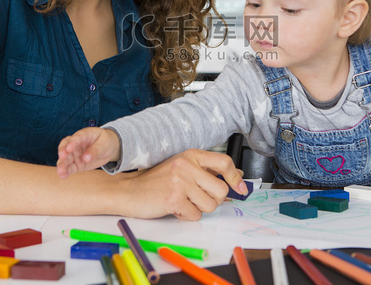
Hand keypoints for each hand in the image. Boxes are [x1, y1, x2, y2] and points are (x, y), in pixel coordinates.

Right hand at [56, 128, 120, 178]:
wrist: (108, 148)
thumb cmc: (105, 142)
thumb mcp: (104, 144)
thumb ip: (95, 150)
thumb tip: (86, 158)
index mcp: (84, 135)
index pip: (77, 137)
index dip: (72, 142)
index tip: (68, 148)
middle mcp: (76, 144)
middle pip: (66, 147)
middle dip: (63, 153)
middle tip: (62, 158)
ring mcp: (75, 154)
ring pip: (65, 158)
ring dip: (62, 164)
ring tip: (60, 171)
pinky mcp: (76, 164)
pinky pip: (69, 167)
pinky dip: (65, 171)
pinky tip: (62, 176)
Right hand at [115, 149, 245, 220]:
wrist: (129, 191)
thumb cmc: (157, 181)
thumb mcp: (183, 169)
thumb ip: (207, 171)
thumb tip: (237, 177)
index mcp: (191, 155)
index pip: (224, 162)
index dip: (236, 177)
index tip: (241, 188)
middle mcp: (186, 165)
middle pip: (221, 190)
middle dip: (213, 200)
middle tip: (197, 198)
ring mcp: (180, 182)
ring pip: (210, 205)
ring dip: (198, 209)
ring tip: (183, 201)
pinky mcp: (173, 199)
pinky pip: (195, 215)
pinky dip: (186, 216)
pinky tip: (174, 207)